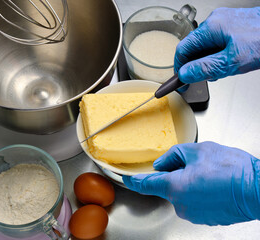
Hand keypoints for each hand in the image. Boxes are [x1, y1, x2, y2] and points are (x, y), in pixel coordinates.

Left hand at [122, 141, 259, 225]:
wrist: (258, 189)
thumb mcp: (198, 151)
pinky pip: (195, 202)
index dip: (134, 181)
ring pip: (183, 193)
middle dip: (177, 174)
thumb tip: (162, 163)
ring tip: (212, 176)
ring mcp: (193, 214)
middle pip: (169, 186)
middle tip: (199, 165)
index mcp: (174, 186)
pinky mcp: (205, 218)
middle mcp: (180, 204)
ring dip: (191, 183)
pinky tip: (215, 185)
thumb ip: (173, 155)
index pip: (146, 184)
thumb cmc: (232, 170)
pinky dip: (201, 193)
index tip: (127, 179)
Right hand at [174, 7, 259, 82]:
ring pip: (207, 47)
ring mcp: (226, 23)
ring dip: (210, 62)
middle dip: (197, 65)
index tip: (180, 81)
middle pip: (195, 48)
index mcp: (211, 27)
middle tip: (204, 79)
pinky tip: (231, 62)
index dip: (179, 67)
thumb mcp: (232, 61)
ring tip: (224, 70)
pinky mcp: (235, 27)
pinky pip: (219, 43)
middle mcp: (216, 22)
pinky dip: (220, 55)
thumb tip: (185, 74)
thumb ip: (205, 68)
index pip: (183, 49)